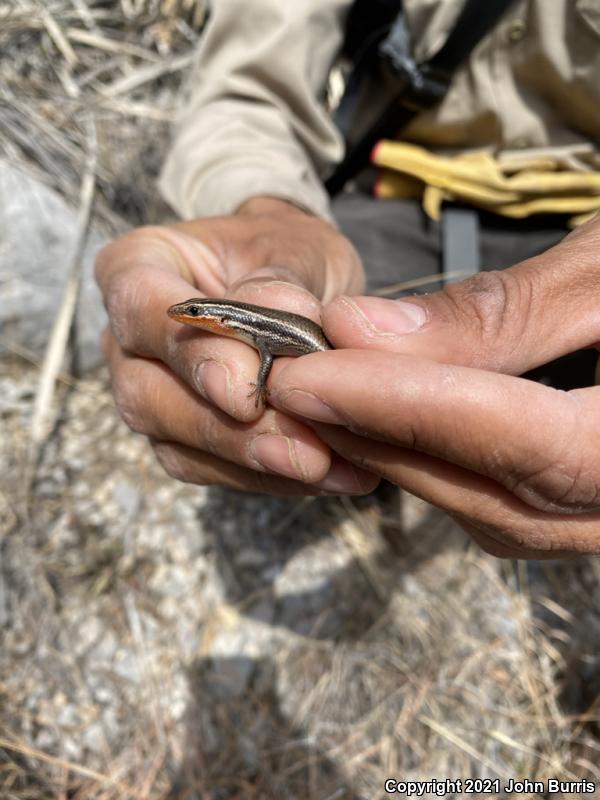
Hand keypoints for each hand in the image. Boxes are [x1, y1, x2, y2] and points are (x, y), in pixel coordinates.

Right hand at [96, 197, 374, 494]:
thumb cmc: (286, 257)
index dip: (191, 355)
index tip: (244, 390)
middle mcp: (130, 340)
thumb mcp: (293, 246)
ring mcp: (150, 394)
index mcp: (139, 267)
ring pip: (178, 445)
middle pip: (148, 394)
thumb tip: (282, 312)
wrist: (300, 288)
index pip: (140, 309)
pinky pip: (213, 471)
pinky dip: (270, 477)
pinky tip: (326, 474)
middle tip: (301, 448)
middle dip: (225, 429)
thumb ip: (280, 281)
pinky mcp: (182, 439)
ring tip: (326, 466)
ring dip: (253, 462)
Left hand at [271, 214, 599, 554]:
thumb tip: (363, 331)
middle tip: (293, 386)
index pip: (519, 440)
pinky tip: (388, 422)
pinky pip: (507, 504)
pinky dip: (439, 465)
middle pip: (496, 492)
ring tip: (323, 402)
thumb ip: (503, 313)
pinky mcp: (594, 506)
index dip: (406, 408)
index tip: (307, 374)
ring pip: (495, 510)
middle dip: (383, 439)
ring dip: (401, 458)